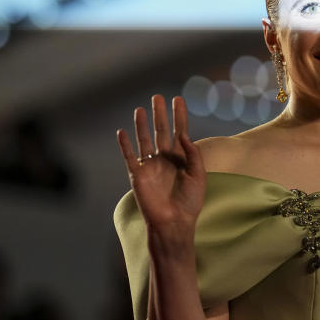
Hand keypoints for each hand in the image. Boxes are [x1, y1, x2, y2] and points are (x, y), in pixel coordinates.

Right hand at [117, 95, 205, 242]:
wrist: (174, 222)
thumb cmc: (190, 202)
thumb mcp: (198, 175)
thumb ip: (193, 154)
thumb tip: (184, 134)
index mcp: (181, 159)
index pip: (180, 131)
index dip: (179, 115)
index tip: (178, 99)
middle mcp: (164, 159)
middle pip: (161, 131)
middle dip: (159, 114)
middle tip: (157, 96)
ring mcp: (150, 166)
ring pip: (144, 140)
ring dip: (141, 125)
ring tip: (140, 109)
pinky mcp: (138, 175)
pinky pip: (129, 157)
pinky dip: (125, 145)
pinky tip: (122, 132)